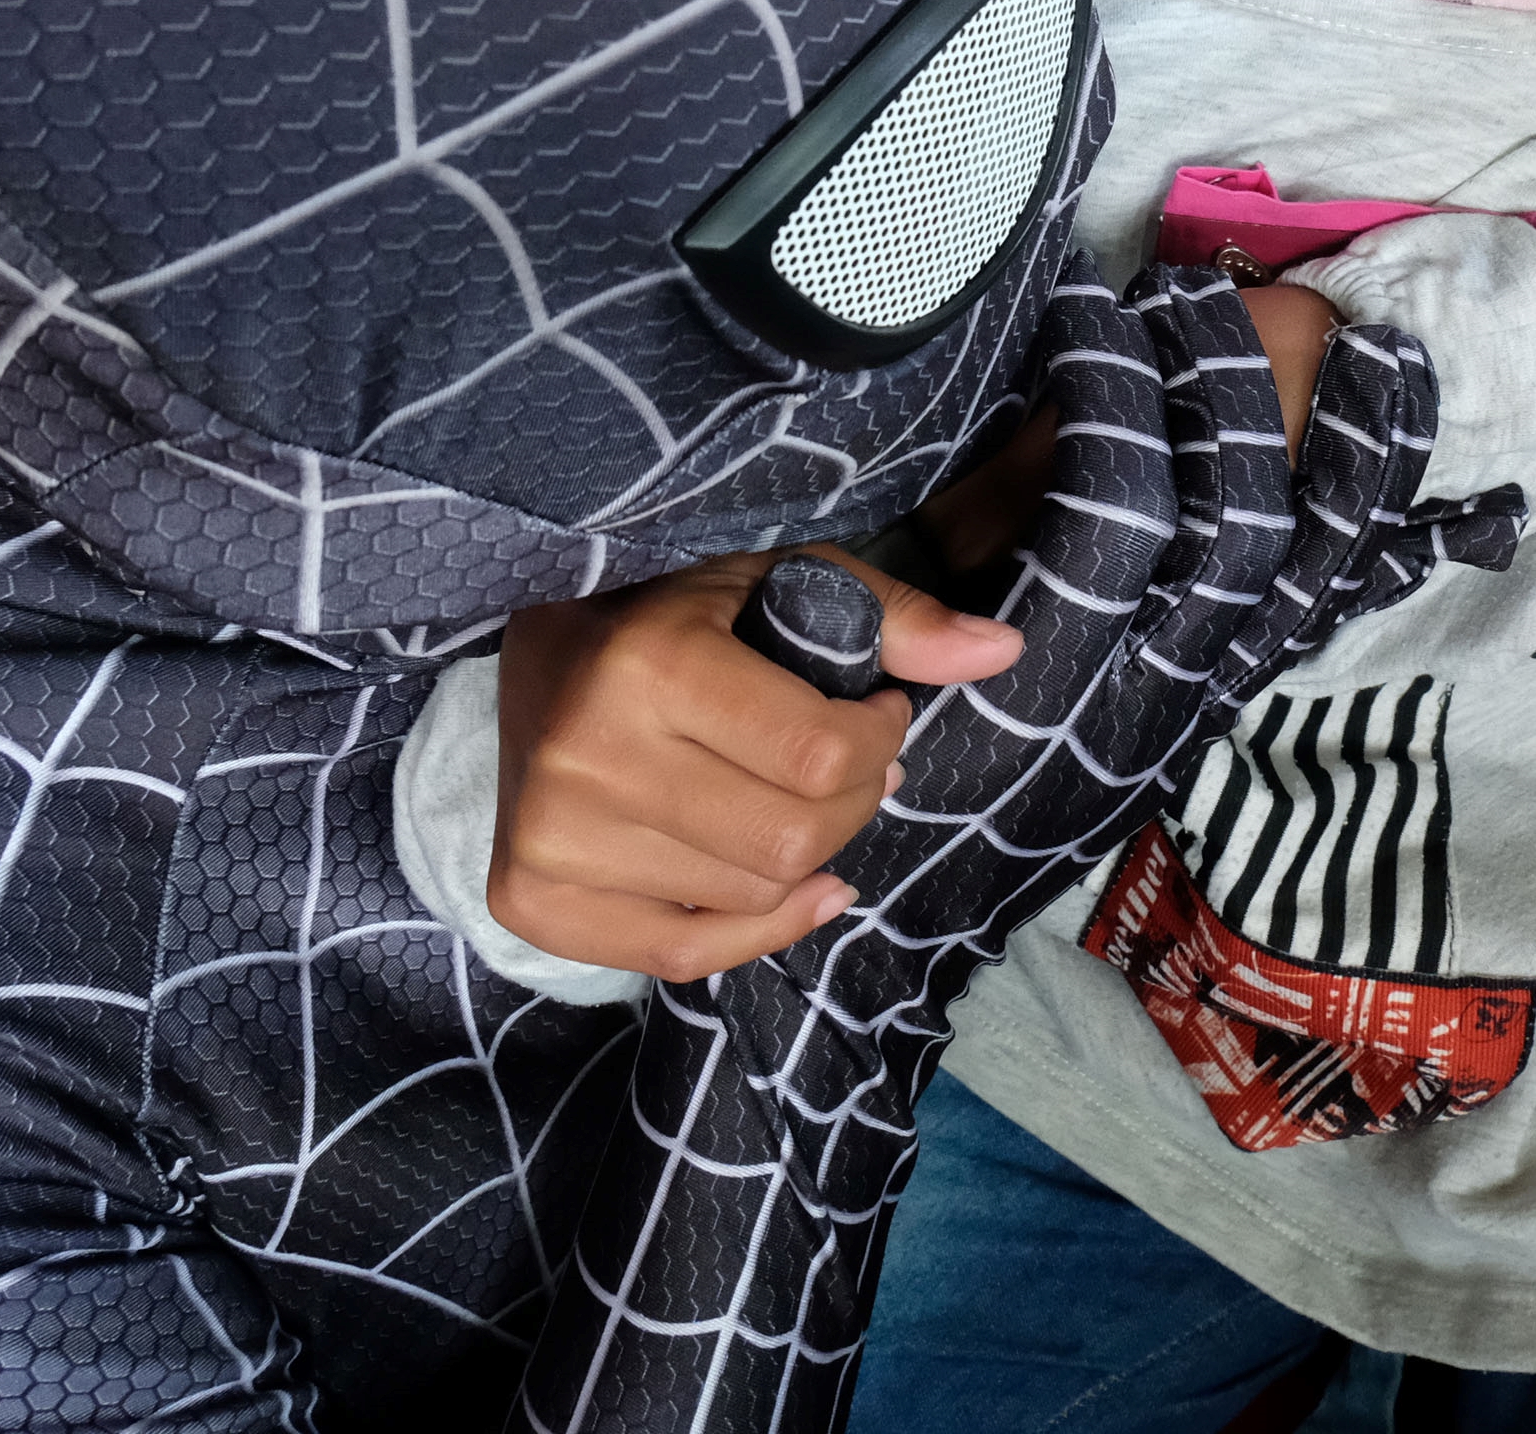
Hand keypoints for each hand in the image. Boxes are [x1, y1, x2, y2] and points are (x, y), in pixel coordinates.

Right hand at [488, 545, 1022, 980]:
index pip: (819, 754)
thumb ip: (892, 617)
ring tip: (796, 800)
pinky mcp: (533, 897)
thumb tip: (1003, 651)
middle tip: (852, 766)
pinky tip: (792, 887)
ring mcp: (553, 836)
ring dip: (805, 856)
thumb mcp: (781, 579)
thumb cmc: (680, 608)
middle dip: (855, 802)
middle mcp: (588, 756)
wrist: (537, 645)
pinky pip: (684, 957)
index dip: (881, 740)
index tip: (880, 713)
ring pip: (748, 897)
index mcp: (649, 663)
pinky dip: (758, 929)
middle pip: (789, 839)